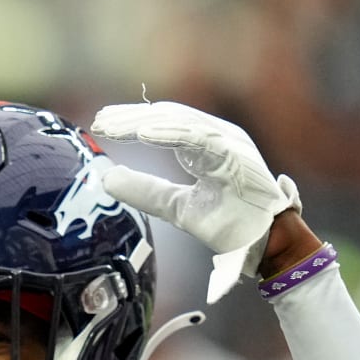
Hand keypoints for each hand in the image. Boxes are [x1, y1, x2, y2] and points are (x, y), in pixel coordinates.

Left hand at [89, 99, 301, 302]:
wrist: (260, 242)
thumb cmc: (227, 222)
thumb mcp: (174, 205)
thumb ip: (144, 190)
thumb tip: (107, 178)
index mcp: (205, 145)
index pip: (164, 123)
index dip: (132, 121)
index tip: (101, 123)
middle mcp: (217, 137)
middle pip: (168, 116)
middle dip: (131, 117)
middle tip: (99, 121)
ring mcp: (228, 143)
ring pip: (179, 122)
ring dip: (143, 122)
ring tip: (112, 126)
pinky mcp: (235, 154)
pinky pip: (198, 138)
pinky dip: (169, 133)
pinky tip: (142, 134)